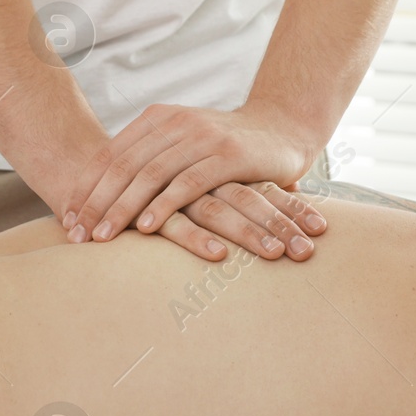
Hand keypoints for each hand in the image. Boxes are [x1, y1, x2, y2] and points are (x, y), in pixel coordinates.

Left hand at [61, 103, 328, 261]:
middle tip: (75, 234)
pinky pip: (187, 184)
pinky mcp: (228, 156)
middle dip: (95, 203)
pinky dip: (162, 206)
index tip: (66, 218)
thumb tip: (102, 193)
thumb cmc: (227, 147)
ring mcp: (202, 138)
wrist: (283, 130)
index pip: (109, 155)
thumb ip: (150, 159)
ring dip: (121, 209)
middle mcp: (176, 123)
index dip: (85, 188)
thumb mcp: (182, 146)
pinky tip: (144, 228)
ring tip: (102, 237)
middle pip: (123, 166)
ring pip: (149, 175)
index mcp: (158, 119)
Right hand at [144, 181, 328, 262]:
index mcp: (216, 165)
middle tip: (310, 252)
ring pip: (220, 210)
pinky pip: (175, 223)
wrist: (91, 158)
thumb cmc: (155, 181)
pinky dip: (197, 239)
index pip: (263, 185)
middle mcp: (199, 172)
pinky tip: (219, 256)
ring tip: (280, 255)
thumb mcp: (202, 182)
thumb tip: (288, 194)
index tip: (323, 229)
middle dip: (284, 223)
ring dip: (252, 234)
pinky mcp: (145, 207)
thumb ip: (236, 189)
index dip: (293, 207)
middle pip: (250, 197)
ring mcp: (172, 187)